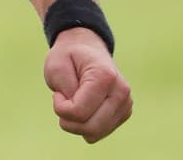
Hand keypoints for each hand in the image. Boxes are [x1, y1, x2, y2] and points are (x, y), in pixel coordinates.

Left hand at [43, 27, 132, 142]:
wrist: (86, 48)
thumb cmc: (68, 57)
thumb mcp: (56, 67)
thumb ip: (65, 92)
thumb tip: (79, 118)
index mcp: (105, 76)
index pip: (79, 112)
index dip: (60, 107)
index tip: (57, 93)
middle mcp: (121, 92)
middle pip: (90, 128)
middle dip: (67, 120)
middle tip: (62, 101)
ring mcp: (126, 104)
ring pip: (95, 134)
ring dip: (76, 124)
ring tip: (73, 102)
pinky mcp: (124, 114)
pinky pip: (99, 133)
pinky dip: (85, 124)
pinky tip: (84, 107)